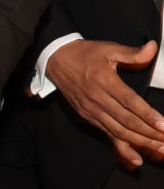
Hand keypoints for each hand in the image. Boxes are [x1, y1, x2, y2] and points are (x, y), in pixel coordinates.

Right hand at [47, 39, 163, 167]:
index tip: (163, 125)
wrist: (55, 60)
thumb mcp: (108, 49)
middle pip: (127, 120)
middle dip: (150, 133)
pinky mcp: (88, 117)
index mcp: (104, 80)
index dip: (148, 114)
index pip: (130, 101)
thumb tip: (153, 48)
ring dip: (141, 142)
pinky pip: (108, 135)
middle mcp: (97, 98)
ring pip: (119, 131)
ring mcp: (92, 110)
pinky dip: (122, 148)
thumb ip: (132, 53)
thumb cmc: (84, 54)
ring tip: (160, 149)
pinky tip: (136, 158)